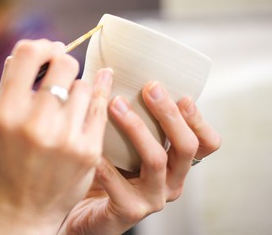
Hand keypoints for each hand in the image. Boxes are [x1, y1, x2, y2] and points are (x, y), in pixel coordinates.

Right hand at [0, 40, 113, 234]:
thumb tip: (41, 49)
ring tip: (67, 104)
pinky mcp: (88, 150)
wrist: (25, 207)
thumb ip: (13, 82)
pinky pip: (99, 106)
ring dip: (77, 88)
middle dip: (64, 63)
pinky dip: (96, 96)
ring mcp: (65, 138)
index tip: (50, 50)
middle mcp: (35, 123)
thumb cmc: (10, 158)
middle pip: (65, 63)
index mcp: (6, 112)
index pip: (28, 53)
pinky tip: (97, 88)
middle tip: (63, 73)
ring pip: (84, 85)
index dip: (42, 45)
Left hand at [59, 81, 220, 234]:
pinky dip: (105, 162)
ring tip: (115, 105)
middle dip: (169, 113)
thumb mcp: (123, 144)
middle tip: (150, 88)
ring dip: (137, 128)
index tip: (182, 94)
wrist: (80, 210)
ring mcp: (152, 199)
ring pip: (156, 161)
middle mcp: (171, 182)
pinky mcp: (128, 212)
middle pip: (186, 146)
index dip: (198, 118)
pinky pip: (118, 184)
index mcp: (176, 164)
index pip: (206, 143)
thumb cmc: (103, 171)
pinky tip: (92, 144)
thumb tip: (121, 74)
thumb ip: (131, 118)